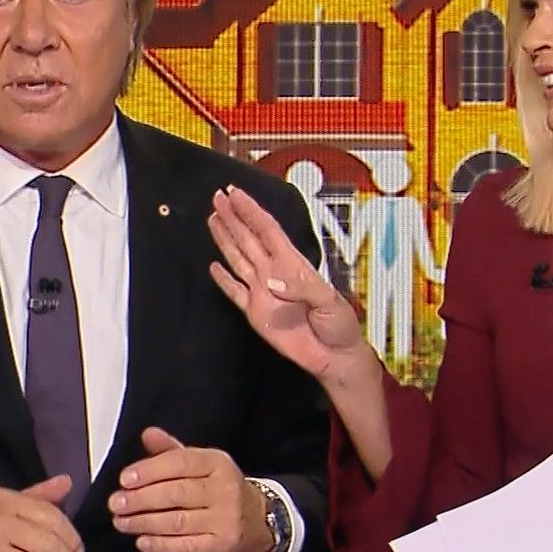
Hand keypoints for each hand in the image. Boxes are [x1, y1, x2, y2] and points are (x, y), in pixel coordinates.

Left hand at [110, 427, 272, 551]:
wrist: (257, 522)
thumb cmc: (220, 489)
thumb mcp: (202, 464)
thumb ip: (171, 451)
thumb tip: (147, 434)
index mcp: (217, 463)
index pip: (180, 463)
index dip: (150, 470)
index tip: (125, 479)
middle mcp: (224, 489)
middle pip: (176, 493)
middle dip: (141, 499)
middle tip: (116, 504)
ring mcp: (225, 519)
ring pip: (177, 521)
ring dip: (144, 522)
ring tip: (121, 522)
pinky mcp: (221, 545)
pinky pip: (186, 547)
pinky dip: (161, 545)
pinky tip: (142, 541)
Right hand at [207, 186, 375, 387]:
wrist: (334, 357)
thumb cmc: (339, 325)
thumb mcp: (329, 302)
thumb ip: (302, 288)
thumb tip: (271, 279)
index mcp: (292, 264)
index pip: (267, 231)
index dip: (251, 212)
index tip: (235, 194)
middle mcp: (274, 273)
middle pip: (249, 239)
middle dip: (234, 218)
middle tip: (217, 197)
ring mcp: (263, 292)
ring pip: (239, 259)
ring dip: (226, 239)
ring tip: (213, 218)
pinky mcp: (255, 313)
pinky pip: (235, 293)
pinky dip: (223, 280)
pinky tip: (214, 266)